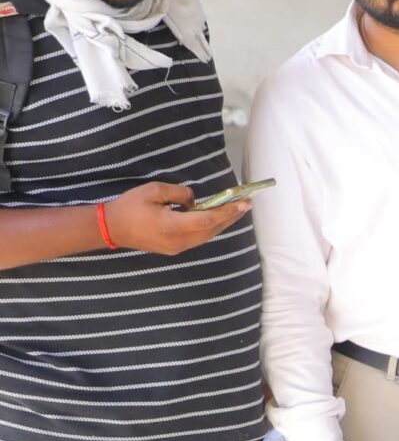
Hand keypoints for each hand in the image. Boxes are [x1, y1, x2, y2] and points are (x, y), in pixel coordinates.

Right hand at [103, 182, 248, 256]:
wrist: (110, 228)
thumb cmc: (129, 206)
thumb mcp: (154, 190)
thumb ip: (180, 193)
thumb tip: (194, 201)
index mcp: (171, 226)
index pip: (207, 220)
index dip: (227, 212)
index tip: (243, 203)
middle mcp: (177, 241)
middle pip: (211, 230)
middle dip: (230, 217)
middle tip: (246, 205)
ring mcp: (176, 248)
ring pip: (206, 236)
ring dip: (222, 223)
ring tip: (236, 210)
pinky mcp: (174, 249)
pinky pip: (198, 239)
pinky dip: (209, 228)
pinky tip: (216, 218)